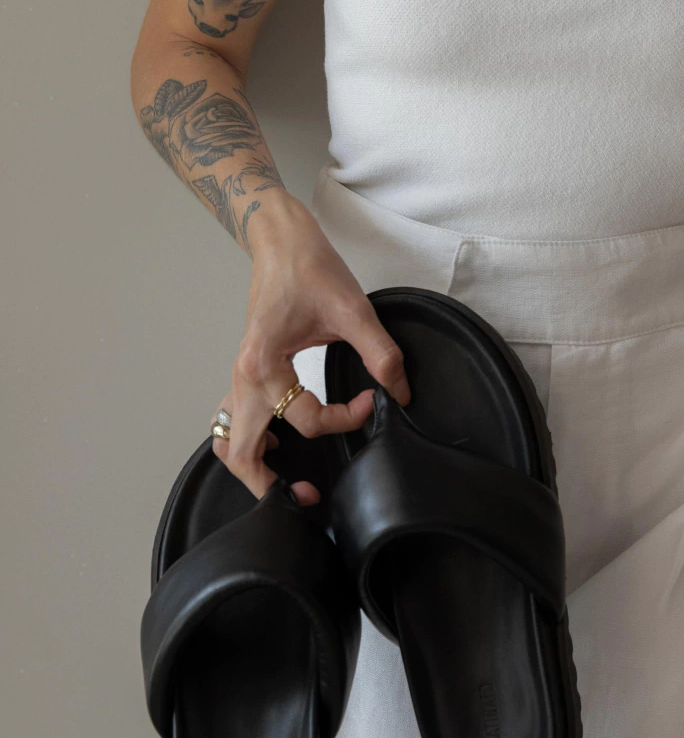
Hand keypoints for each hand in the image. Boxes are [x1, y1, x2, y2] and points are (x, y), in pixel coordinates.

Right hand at [211, 193, 412, 505]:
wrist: (281, 240)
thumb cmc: (309, 269)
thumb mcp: (353, 309)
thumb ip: (381, 353)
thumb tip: (400, 392)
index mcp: (264, 364)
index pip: (304, 418)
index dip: (345, 419)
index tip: (372, 403)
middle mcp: (242, 376)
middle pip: (240, 453)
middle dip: (269, 485)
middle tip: (306, 497)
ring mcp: (237, 375)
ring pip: (229, 441)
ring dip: (253, 467)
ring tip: (287, 482)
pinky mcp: (243, 371)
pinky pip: (233, 420)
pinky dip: (248, 441)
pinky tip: (277, 446)